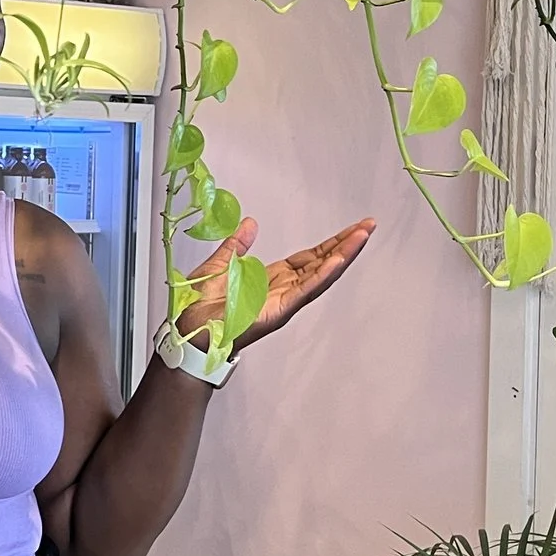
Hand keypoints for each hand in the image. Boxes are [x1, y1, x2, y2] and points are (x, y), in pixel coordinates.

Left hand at [176, 217, 374, 355]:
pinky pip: (304, 291)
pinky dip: (322, 276)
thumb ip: (237, 246)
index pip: (308, 259)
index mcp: (271, 281)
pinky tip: (338, 261)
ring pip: (320, 276)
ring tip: (362, 236)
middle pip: (321, 264)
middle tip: (368, 225)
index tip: (349, 229)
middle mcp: (283, 292)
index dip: (329, 244)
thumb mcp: (220, 265)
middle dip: (345, 245)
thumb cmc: (200, 307)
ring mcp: (283, 303)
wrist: (188, 332)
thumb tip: (251, 224)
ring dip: (342, 256)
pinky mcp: (278, 311)